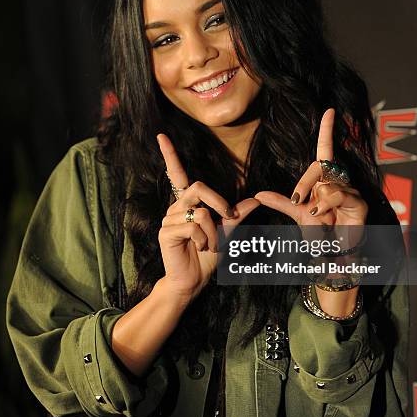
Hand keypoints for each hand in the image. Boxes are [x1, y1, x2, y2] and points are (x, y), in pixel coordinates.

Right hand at [157, 134, 258, 302]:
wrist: (193, 280)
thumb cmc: (208, 257)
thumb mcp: (227, 233)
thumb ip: (237, 215)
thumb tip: (256, 199)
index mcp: (188, 203)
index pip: (176, 173)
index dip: (169, 154)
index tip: (160, 135)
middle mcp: (176, 207)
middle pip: (198, 187)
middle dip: (219, 202)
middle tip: (230, 218)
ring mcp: (168, 219)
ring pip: (200, 213)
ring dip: (213, 232)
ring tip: (210, 245)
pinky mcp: (166, 232)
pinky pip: (192, 226)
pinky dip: (204, 239)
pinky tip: (200, 248)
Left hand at [255, 109, 365, 316]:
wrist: (332, 253)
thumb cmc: (319, 232)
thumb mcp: (296, 214)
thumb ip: (279, 202)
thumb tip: (258, 193)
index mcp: (324, 180)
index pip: (325, 150)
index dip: (327, 130)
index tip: (329, 110)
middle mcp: (339, 181)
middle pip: (321, 166)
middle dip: (304, 183)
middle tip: (296, 200)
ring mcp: (351, 192)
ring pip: (329, 184)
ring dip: (317, 201)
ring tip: (316, 217)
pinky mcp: (360, 204)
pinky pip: (339, 196)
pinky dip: (327, 205)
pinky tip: (323, 215)